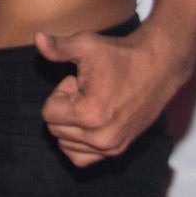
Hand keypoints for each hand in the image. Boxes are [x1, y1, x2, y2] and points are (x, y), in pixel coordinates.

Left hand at [34, 28, 181, 166]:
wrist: (158, 67)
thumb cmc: (121, 55)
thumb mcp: (86, 45)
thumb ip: (57, 47)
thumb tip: (37, 38)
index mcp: (89, 114)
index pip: (48, 114)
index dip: (59, 93)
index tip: (78, 82)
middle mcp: (100, 137)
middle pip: (55, 129)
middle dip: (65, 108)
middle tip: (87, 92)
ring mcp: (111, 147)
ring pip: (65, 144)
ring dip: (72, 124)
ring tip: (92, 104)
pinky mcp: (119, 150)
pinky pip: (81, 158)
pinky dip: (77, 143)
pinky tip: (88, 122)